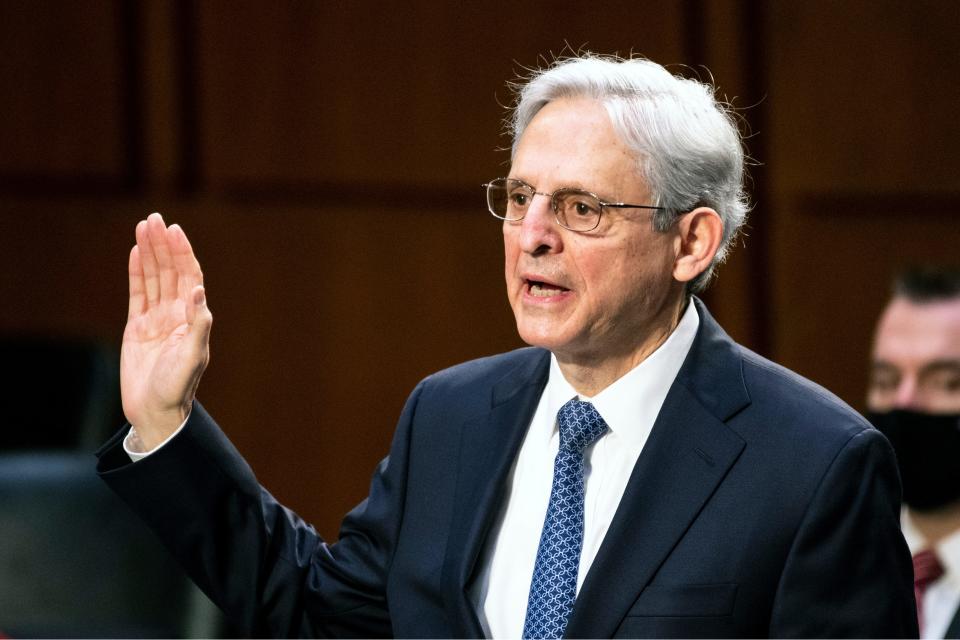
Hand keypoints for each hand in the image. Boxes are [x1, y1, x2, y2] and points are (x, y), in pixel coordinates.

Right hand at [121, 212, 211, 448]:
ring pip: (153, 278)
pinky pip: (137, 293)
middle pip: (170, 271)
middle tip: (154, 218)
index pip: (189, 277)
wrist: (155, 411)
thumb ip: (198, 325)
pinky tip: (136, 253)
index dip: (182, 253)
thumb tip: (199, 291)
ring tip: (143, 226)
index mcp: (193, 318)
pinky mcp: (137, 328)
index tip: (175, 230)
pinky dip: (137, 272)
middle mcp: (177, 314)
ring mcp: (156, 319)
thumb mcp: (192, 357)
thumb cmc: (177, 388)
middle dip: (163, 245)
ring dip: (150, 252)